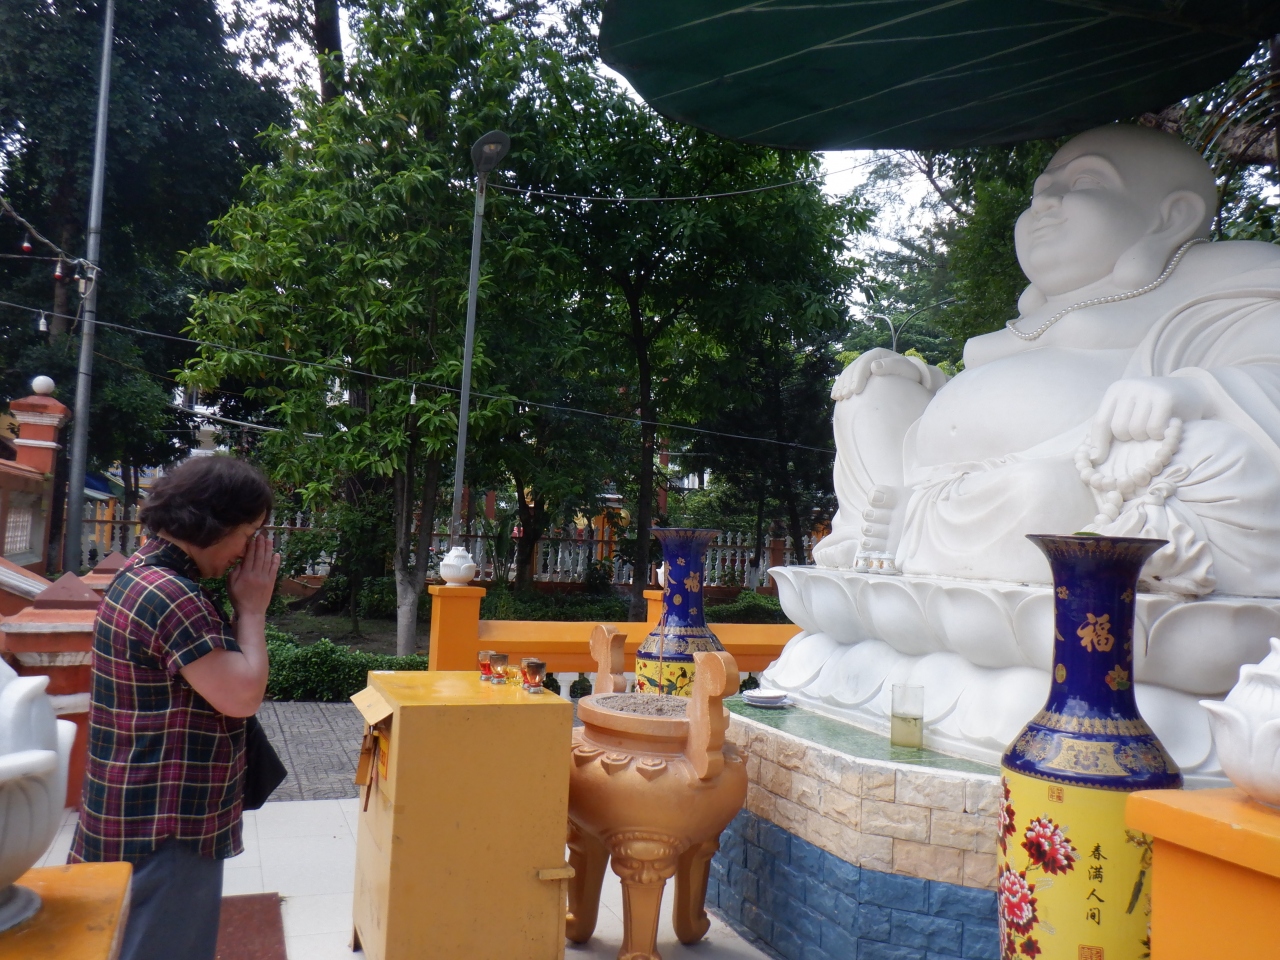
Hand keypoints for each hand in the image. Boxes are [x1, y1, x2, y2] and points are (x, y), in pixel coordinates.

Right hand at [227, 533, 280, 618]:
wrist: (251, 611)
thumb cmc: (238, 598)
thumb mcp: (230, 585)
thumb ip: (235, 572)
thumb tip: (240, 561)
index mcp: (245, 574)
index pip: (250, 556)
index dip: (252, 546)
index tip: (253, 538)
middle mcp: (256, 574)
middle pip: (260, 556)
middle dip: (261, 544)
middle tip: (262, 535)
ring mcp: (265, 578)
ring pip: (268, 560)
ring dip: (269, 550)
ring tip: (270, 540)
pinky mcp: (271, 582)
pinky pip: (274, 569)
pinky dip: (276, 561)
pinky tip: (276, 554)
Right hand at [832, 348, 946, 399]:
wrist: (913, 384)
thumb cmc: (912, 378)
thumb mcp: (907, 371)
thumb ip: (894, 367)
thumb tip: (875, 366)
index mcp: (882, 355)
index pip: (866, 361)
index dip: (859, 375)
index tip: (856, 390)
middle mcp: (872, 359)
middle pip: (855, 367)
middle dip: (848, 381)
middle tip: (847, 395)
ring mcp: (866, 368)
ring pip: (849, 373)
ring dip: (842, 385)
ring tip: (839, 397)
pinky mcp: (862, 378)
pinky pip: (847, 380)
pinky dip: (840, 387)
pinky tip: (836, 396)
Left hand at [1089, 376, 1207, 460]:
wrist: (1193, 392)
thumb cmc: (1156, 409)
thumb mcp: (1131, 412)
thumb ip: (1112, 427)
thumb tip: (1093, 456)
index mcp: (1116, 391)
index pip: (1100, 422)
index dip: (1098, 444)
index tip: (1098, 460)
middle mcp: (1129, 387)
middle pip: (1118, 429)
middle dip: (1130, 438)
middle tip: (1143, 433)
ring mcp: (1147, 390)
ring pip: (1136, 431)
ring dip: (1146, 437)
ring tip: (1155, 428)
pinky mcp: (1165, 397)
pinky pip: (1153, 429)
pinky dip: (1159, 435)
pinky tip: (1167, 428)